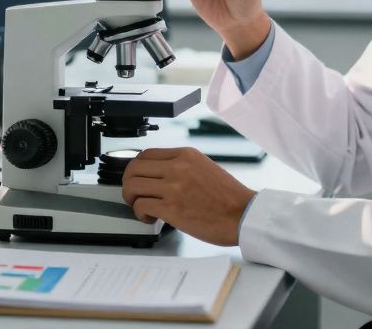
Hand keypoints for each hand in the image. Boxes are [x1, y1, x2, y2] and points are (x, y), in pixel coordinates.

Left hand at [121, 147, 256, 246]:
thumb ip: (182, 167)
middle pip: (134, 168)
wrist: (243, 215)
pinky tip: (149, 217)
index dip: (136, 168)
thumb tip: (161, 175)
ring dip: (131, 198)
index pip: (146, 154)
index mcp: (185, 155)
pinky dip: (140, 213)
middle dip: (128, 182)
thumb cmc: (229, 197)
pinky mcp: (171, 208)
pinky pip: (141, 205)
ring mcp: (173, 187)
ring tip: (140, 206)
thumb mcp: (205, 168)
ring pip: (133, 186)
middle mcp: (177, 167)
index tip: (137, 177)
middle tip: (133, 193)